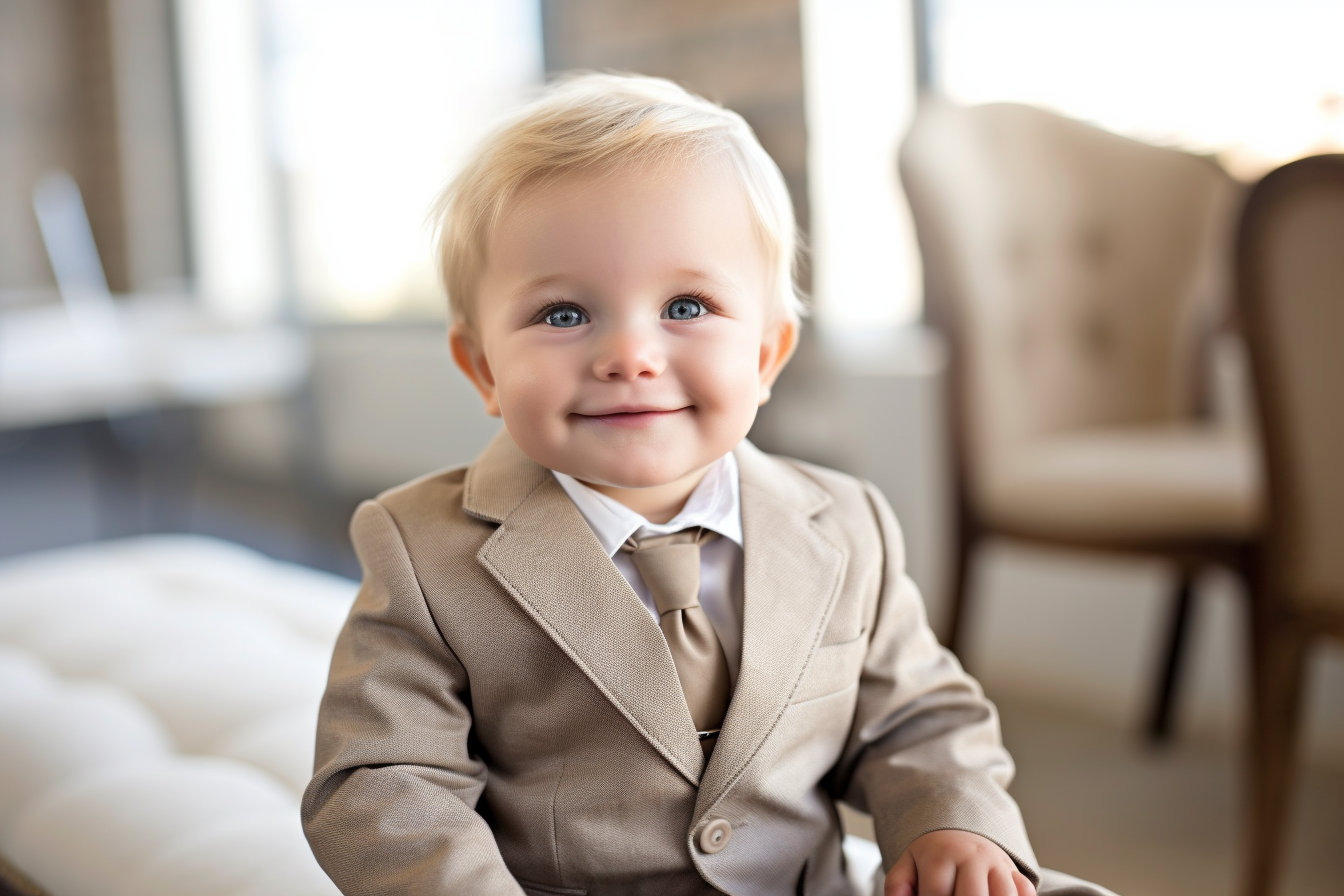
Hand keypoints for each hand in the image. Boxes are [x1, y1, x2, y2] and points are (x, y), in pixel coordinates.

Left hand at [884, 829, 1035, 895]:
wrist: (960, 830)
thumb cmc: (933, 857)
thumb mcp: (909, 865)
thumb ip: (898, 885)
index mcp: (941, 854)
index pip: (937, 894)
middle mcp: (973, 857)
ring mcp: (998, 864)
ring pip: (1004, 895)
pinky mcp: (1015, 872)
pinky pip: (1025, 892)